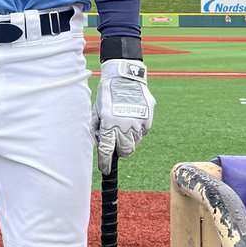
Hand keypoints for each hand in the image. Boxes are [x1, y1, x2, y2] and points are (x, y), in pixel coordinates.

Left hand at [92, 59, 154, 174]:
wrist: (125, 76)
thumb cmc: (107, 93)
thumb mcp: (97, 110)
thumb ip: (97, 128)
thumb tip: (100, 144)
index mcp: (108, 124)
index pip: (107, 150)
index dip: (105, 162)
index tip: (106, 170)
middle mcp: (124, 125)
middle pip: (126, 150)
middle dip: (121, 150)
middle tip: (118, 143)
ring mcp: (138, 122)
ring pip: (136, 142)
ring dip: (130, 139)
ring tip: (125, 125)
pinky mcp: (148, 117)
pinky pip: (144, 131)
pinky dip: (139, 129)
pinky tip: (133, 117)